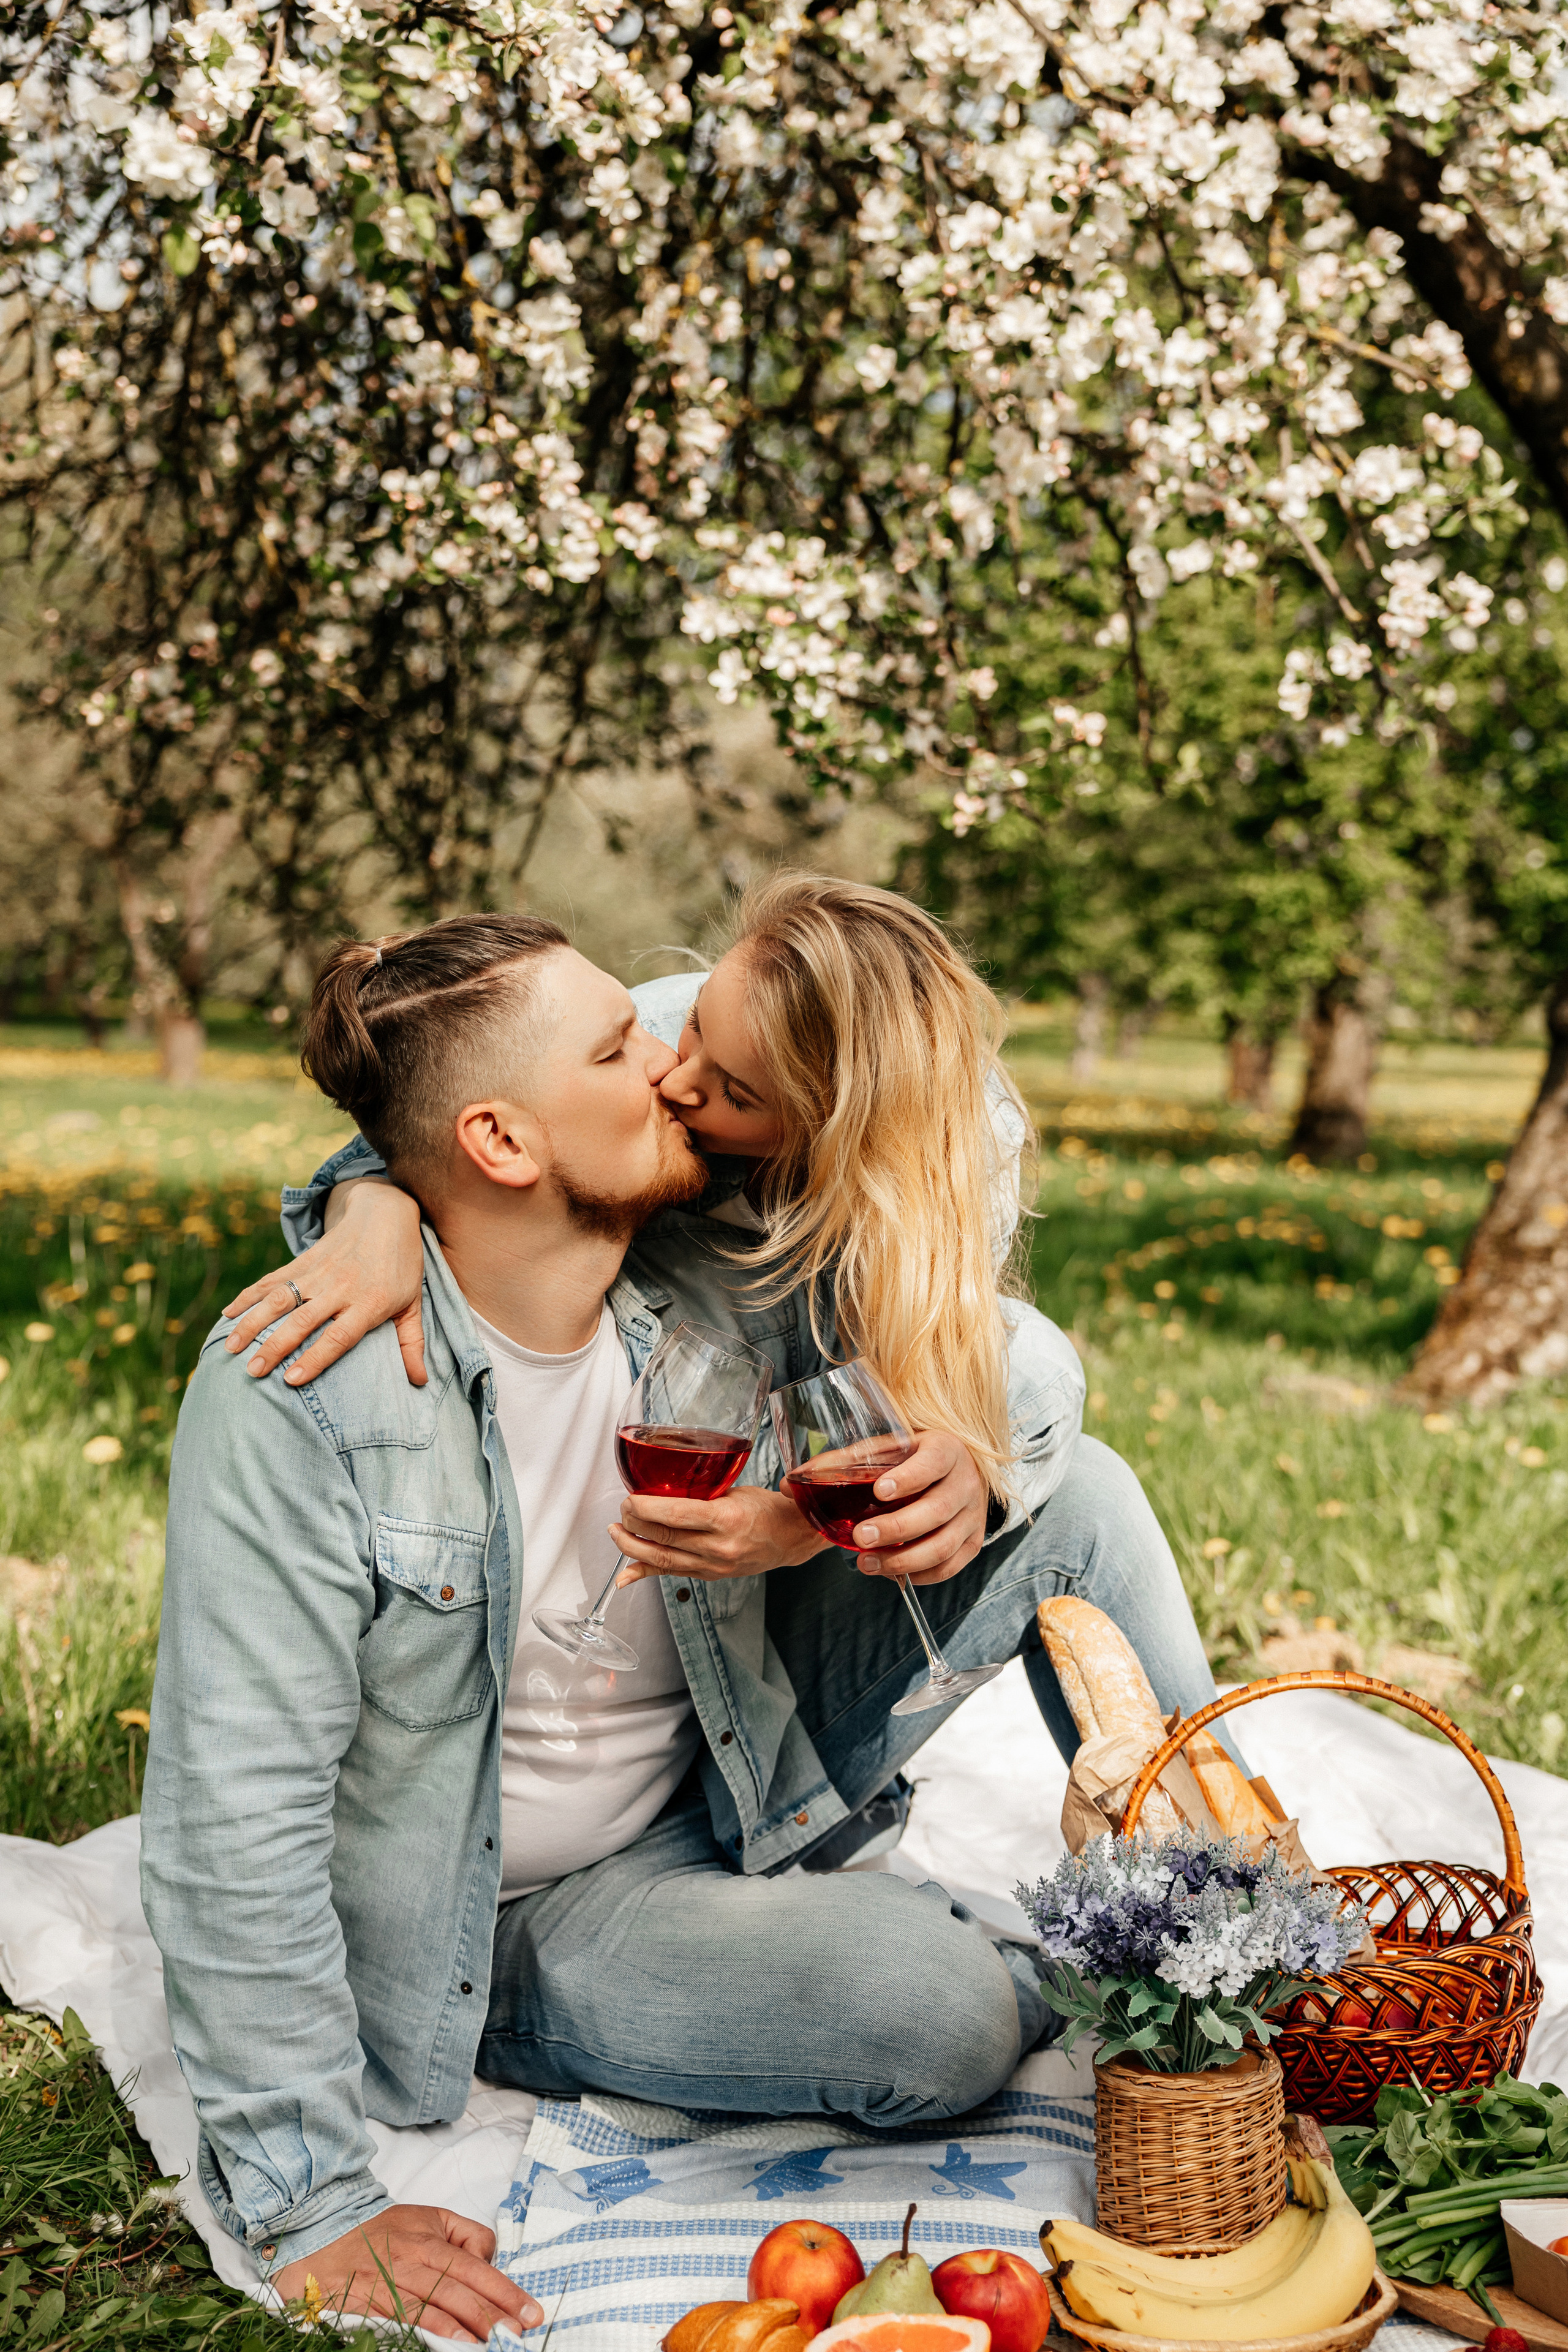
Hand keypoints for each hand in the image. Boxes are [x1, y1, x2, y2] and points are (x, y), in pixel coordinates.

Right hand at [222, 1179, 427, 1387]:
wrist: (385, 1212)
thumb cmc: (402, 1266)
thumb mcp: (413, 1303)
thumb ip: (412, 1344)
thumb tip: (420, 1382)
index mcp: (369, 1302)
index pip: (338, 1337)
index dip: (313, 1359)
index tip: (290, 1380)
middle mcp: (341, 1288)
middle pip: (302, 1321)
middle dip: (274, 1347)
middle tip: (252, 1372)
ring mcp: (319, 1272)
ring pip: (279, 1299)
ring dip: (252, 1323)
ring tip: (231, 1348)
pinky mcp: (304, 1260)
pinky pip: (272, 1279)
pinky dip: (249, 1296)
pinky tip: (228, 1313)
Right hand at [270, 2204, 538, 2342]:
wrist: (322, 2233)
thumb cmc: (382, 2230)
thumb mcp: (428, 2217)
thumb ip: (465, 2234)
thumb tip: (490, 2258)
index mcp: (429, 2238)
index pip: (476, 2266)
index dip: (505, 2291)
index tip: (530, 2312)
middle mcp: (411, 2260)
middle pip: (459, 2290)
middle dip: (492, 2315)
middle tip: (517, 2335)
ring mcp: (387, 2284)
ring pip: (432, 2309)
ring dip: (463, 2330)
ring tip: (488, 2346)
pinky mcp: (366, 2306)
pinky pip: (401, 2323)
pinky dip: (426, 2335)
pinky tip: (447, 2346)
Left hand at [611, 1485, 825, 1584]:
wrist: (790, 1538)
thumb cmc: (763, 1509)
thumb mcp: (734, 1491)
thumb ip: (701, 1494)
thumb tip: (664, 1489)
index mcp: (726, 1519)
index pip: (675, 1515)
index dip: (645, 1508)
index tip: (629, 1498)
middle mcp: (719, 1547)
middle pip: (664, 1538)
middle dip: (633, 1524)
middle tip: (620, 1511)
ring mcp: (714, 1566)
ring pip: (662, 1561)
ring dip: (632, 1548)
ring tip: (615, 1534)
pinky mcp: (710, 1577)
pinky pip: (671, 1575)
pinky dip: (644, 1574)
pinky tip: (624, 1576)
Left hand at [847, 1429, 989, 1587]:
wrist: (957, 1470)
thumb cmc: (916, 1458)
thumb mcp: (890, 1449)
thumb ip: (849, 1461)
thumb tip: (795, 1481)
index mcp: (947, 1450)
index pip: (933, 1463)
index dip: (908, 1479)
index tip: (879, 1491)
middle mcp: (966, 1482)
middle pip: (937, 1510)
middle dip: (896, 1528)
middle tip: (861, 1536)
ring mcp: (973, 1516)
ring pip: (943, 1545)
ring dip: (902, 1559)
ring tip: (866, 1562)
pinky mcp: (972, 1542)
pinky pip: (948, 1567)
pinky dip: (918, 1575)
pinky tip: (889, 1571)